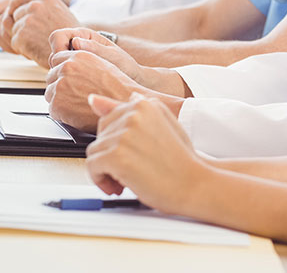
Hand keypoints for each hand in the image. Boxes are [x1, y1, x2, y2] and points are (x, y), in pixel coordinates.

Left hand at [0, 0, 78, 65]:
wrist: (74, 51)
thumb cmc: (69, 35)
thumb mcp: (59, 12)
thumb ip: (41, 6)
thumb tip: (15, 9)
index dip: (15, 3)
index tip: (15, 12)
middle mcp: (36, 5)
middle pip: (14, 13)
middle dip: (18, 25)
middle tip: (32, 35)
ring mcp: (28, 20)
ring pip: (13, 28)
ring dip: (20, 37)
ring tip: (38, 43)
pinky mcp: (22, 35)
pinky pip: (14, 41)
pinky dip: (22, 48)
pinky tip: (36, 50)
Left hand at [45, 30, 143, 130]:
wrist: (123, 103)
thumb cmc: (117, 87)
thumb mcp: (102, 64)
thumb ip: (83, 62)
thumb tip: (68, 64)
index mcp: (78, 56)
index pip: (57, 59)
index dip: (63, 70)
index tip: (69, 78)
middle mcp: (66, 68)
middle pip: (51, 76)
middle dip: (60, 85)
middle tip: (75, 93)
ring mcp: (60, 85)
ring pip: (50, 93)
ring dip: (60, 99)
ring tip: (78, 103)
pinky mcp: (57, 103)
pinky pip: (52, 109)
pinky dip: (62, 113)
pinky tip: (76, 112)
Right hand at [48, 27, 143, 82]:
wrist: (133, 79)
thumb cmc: (125, 65)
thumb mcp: (112, 55)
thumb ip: (94, 48)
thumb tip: (75, 42)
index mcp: (83, 35)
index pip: (57, 36)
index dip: (58, 48)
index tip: (66, 61)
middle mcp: (76, 46)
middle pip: (54, 53)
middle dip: (60, 64)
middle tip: (74, 74)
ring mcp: (74, 60)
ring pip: (56, 67)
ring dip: (63, 74)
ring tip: (80, 81)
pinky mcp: (75, 73)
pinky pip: (63, 76)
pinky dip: (67, 81)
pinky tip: (79, 86)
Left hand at [85, 94, 204, 212]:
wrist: (194, 184)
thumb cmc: (179, 159)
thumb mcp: (158, 127)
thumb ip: (127, 112)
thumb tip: (94, 100)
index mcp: (145, 104)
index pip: (110, 119)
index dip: (118, 142)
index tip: (131, 155)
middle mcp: (134, 114)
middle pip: (101, 135)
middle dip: (111, 154)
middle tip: (130, 169)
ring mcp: (125, 134)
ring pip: (94, 152)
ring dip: (106, 170)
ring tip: (127, 179)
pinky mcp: (117, 156)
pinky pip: (92, 167)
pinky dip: (101, 181)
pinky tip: (120, 186)